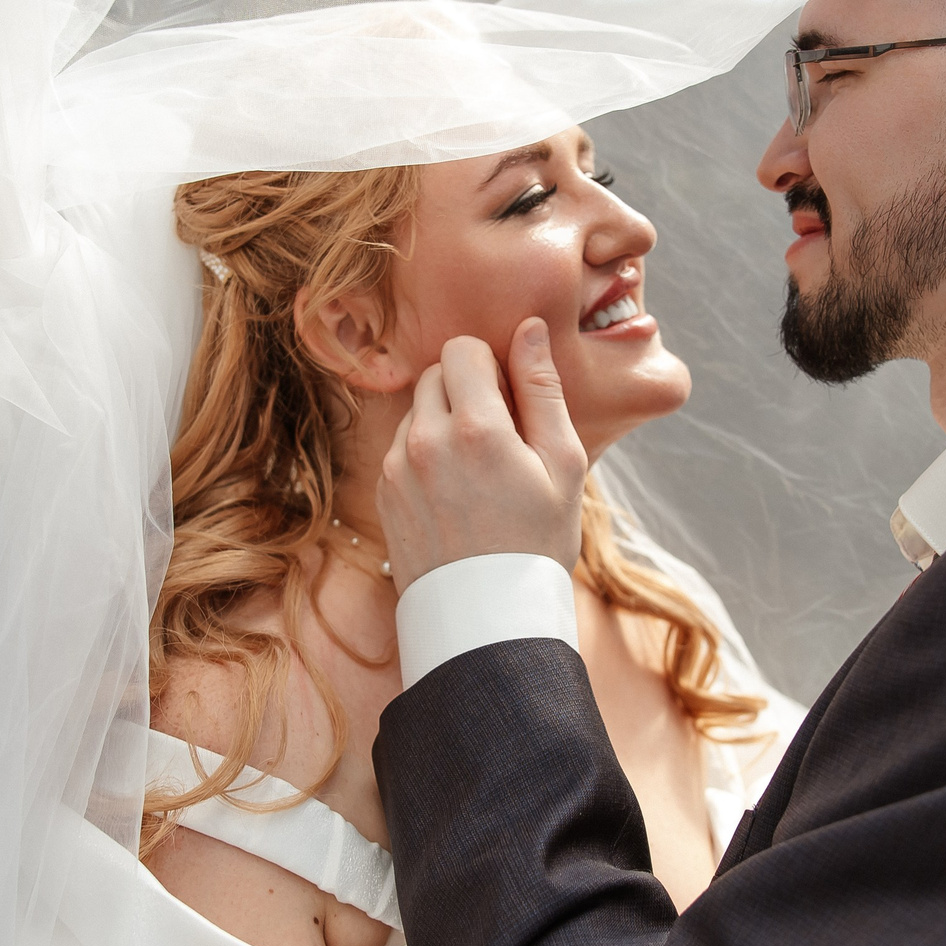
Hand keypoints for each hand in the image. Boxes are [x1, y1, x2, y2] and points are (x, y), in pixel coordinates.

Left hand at [378, 319, 588, 592]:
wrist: (487, 618)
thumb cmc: (537, 542)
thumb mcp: (563, 465)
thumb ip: (543, 389)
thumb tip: (529, 328)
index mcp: (475, 429)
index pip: (462, 349)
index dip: (492, 367)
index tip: (512, 403)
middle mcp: (424, 441)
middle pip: (435, 373)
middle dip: (466, 390)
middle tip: (500, 437)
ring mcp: (396, 468)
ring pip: (417, 409)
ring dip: (445, 423)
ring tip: (478, 473)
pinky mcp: (382, 492)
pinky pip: (402, 447)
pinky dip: (426, 454)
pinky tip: (455, 494)